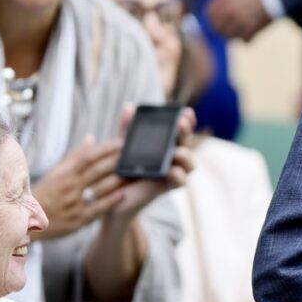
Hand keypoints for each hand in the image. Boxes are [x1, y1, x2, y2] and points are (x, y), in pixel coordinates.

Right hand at [31, 136, 124, 239]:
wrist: (28, 223)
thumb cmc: (46, 194)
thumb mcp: (55, 174)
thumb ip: (75, 157)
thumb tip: (91, 138)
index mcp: (63, 174)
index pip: (87, 158)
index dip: (105, 149)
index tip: (121, 142)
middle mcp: (68, 188)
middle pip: (95, 171)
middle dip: (115, 161)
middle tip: (133, 153)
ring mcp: (73, 204)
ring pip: (99, 189)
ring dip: (117, 179)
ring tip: (134, 171)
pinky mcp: (77, 220)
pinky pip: (97, 209)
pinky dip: (111, 200)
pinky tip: (124, 193)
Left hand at [105, 104, 196, 220]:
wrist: (111, 195)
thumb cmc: (121, 168)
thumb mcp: (123, 144)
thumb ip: (127, 128)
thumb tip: (129, 107)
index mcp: (165, 145)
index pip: (180, 131)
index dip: (187, 121)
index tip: (186, 112)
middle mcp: (172, 158)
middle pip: (187, 144)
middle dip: (186, 132)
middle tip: (181, 124)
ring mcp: (171, 173)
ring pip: (190, 164)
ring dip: (187, 155)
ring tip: (177, 151)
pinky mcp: (165, 187)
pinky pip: (180, 182)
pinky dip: (179, 175)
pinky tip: (173, 170)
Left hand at [204, 0, 271, 40]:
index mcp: (224, 0)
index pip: (210, 13)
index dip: (212, 16)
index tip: (215, 16)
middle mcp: (230, 12)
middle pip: (218, 27)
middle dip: (220, 28)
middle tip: (223, 27)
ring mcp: (241, 23)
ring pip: (230, 36)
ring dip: (231, 35)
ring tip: (236, 31)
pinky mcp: (252, 30)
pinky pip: (245, 40)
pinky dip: (246, 38)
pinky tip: (249, 33)